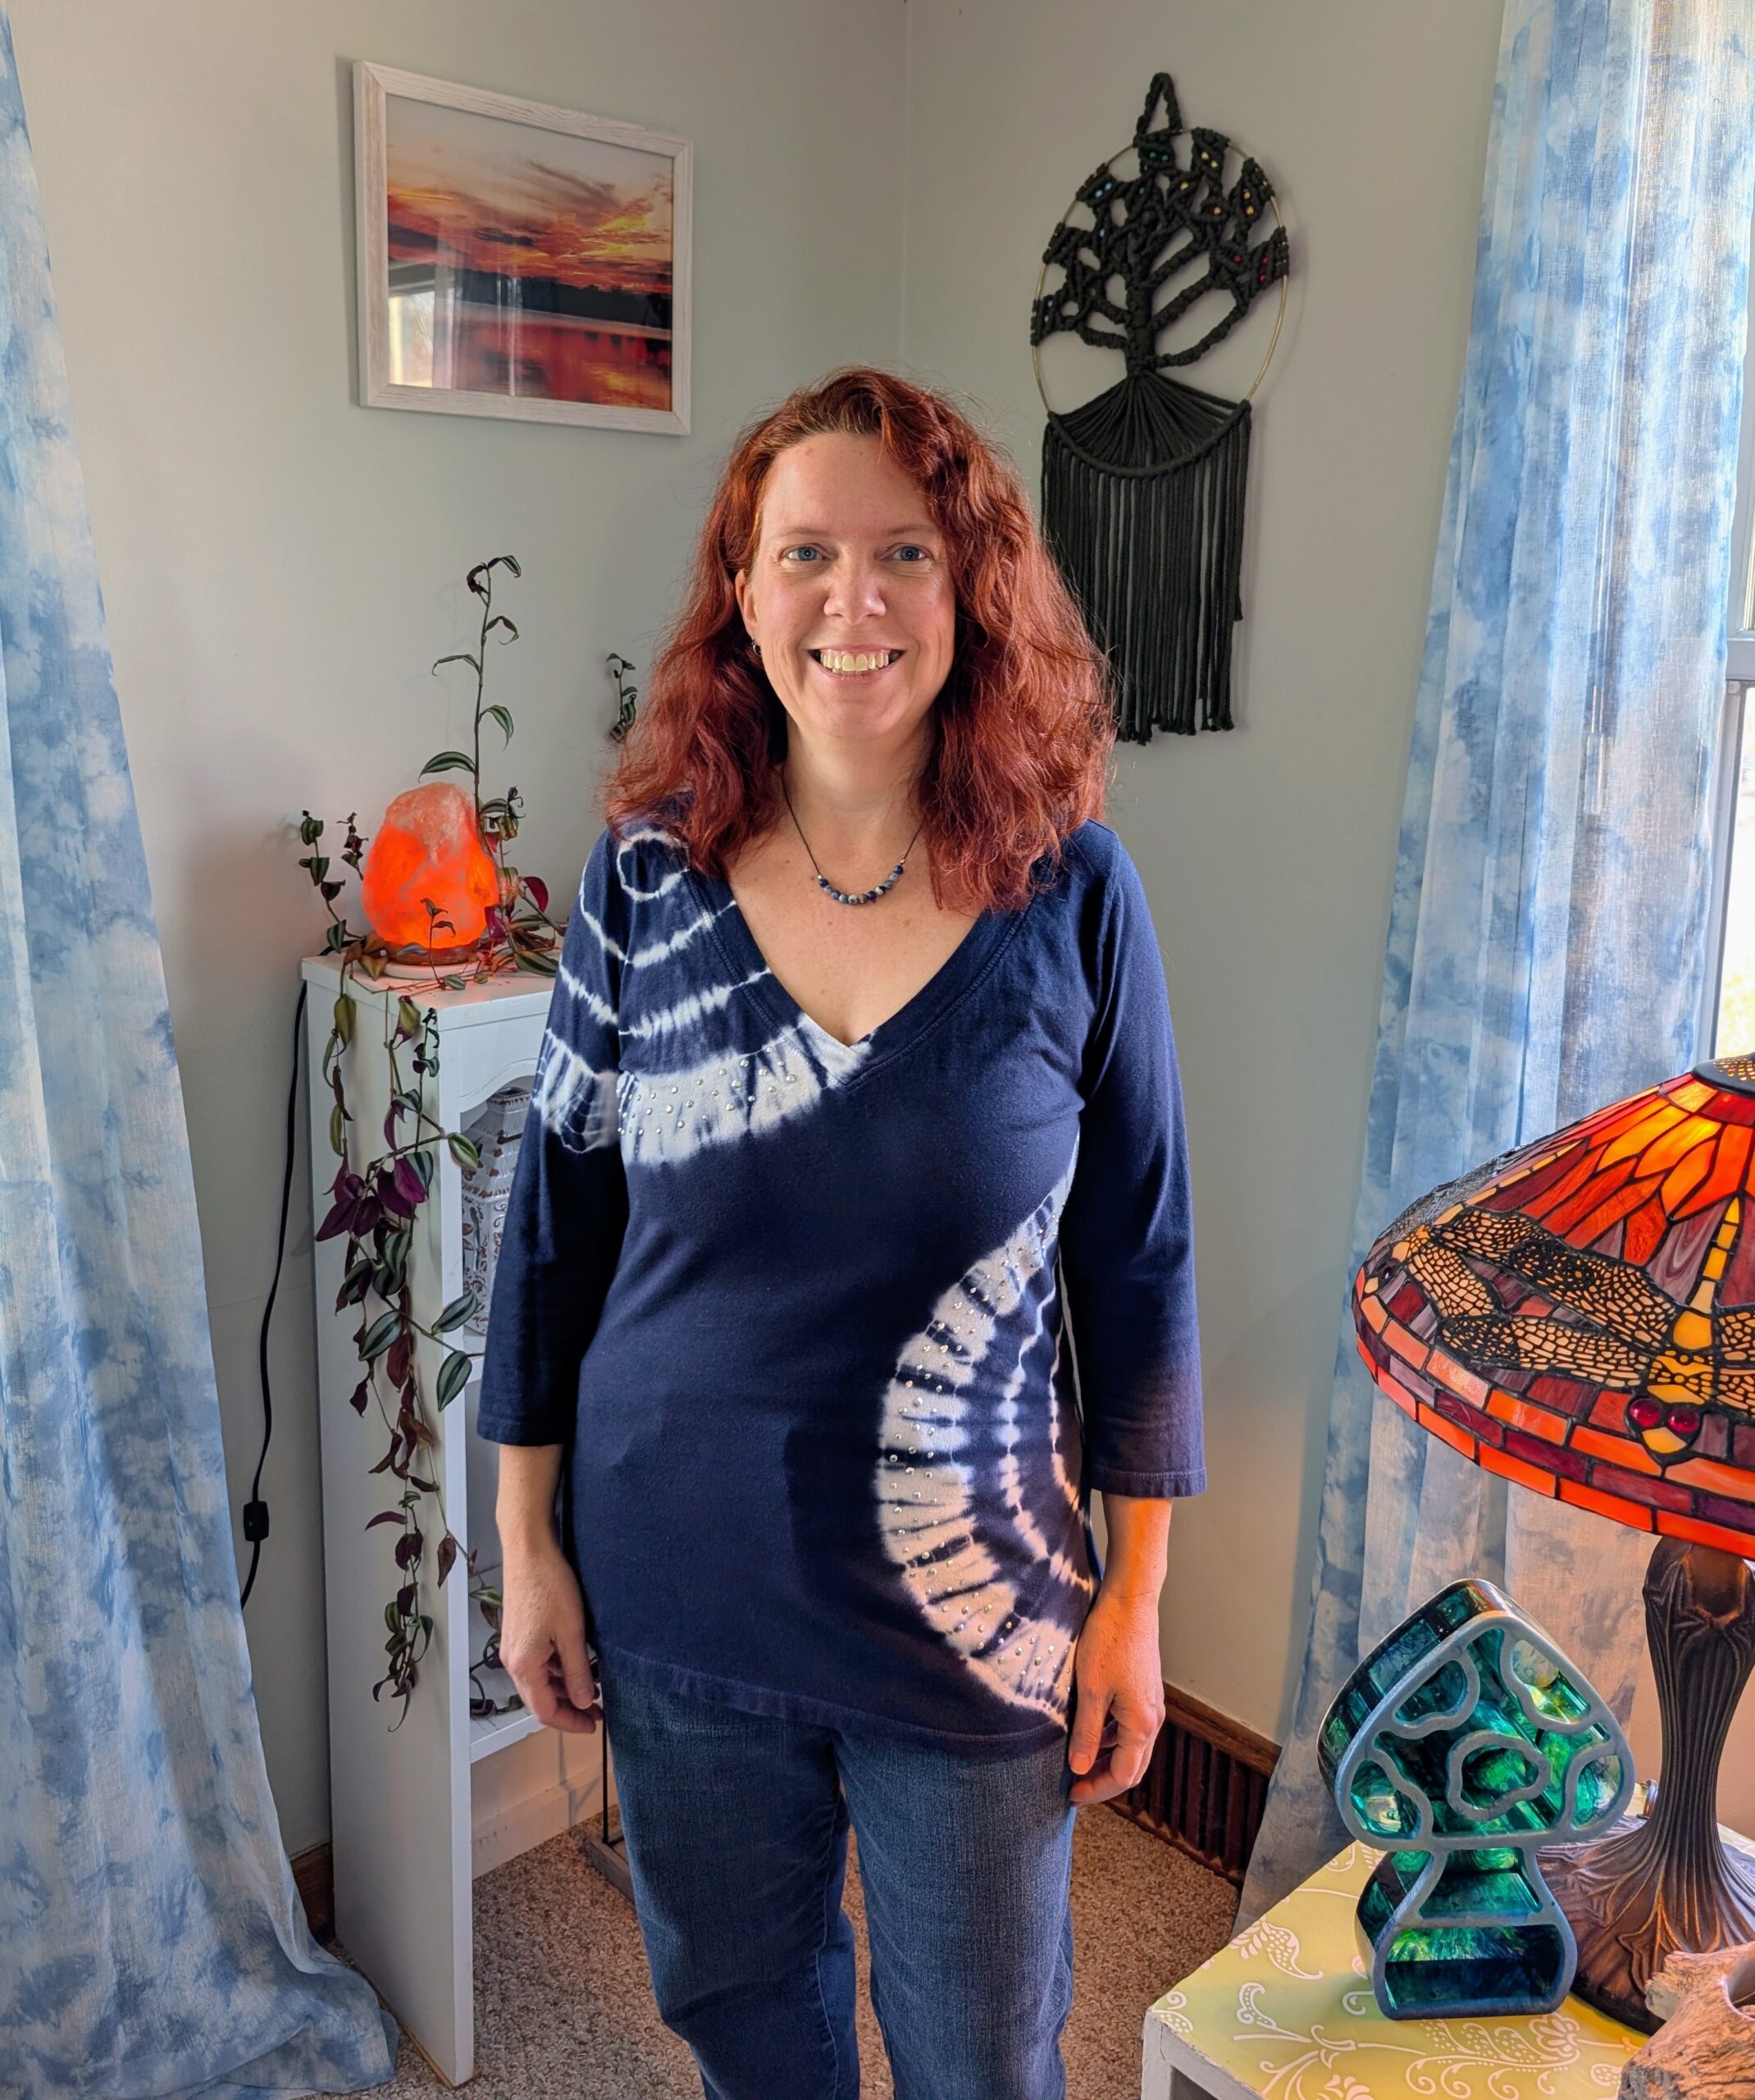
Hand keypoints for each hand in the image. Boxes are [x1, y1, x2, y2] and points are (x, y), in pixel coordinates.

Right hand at [498, 1542, 599, 1733]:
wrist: (529, 1551)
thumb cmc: (550, 1587)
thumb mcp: (572, 1632)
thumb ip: (577, 1671)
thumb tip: (584, 1702)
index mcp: (524, 1666)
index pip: (545, 1711)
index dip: (570, 1722)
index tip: (594, 1724)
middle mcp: (512, 1662)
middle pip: (539, 1700)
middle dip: (569, 1709)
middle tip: (597, 1710)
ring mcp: (513, 1648)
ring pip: (539, 1682)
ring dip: (564, 1690)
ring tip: (592, 1689)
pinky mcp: (518, 1635)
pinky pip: (537, 1665)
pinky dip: (556, 1671)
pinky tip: (576, 1665)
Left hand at [1066, 1586, 1165, 1805]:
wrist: (1130, 1601)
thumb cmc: (1110, 1640)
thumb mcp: (1090, 1690)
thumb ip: (1086, 1733)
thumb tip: (1079, 1768)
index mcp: (1142, 1725)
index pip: (1123, 1776)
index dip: (1097, 1790)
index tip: (1071, 1795)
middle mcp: (1153, 1719)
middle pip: (1132, 1767)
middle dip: (1103, 1780)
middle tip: (1074, 1787)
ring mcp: (1150, 1704)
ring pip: (1131, 1747)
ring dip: (1106, 1759)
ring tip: (1076, 1761)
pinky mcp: (1144, 1690)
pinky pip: (1129, 1727)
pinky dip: (1110, 1738)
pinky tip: (1088, 1731)